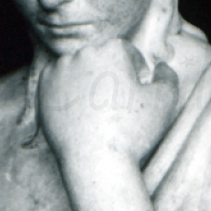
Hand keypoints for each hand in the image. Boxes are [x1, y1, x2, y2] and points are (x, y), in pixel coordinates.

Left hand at [38, 38, 178, 163]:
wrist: (95, 161)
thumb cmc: (132, 132)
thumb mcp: (165, 101)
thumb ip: (168, 77)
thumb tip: (161, 67)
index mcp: (111, 49)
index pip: (124, 51)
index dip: (133, 69)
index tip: (135, 89)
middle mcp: (82, 53)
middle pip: (99, 58)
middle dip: (109, 74)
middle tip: (116, 102)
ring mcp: (59, 70)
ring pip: (77, 68)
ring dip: (86, 80)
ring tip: (96, 108)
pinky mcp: (43, 88)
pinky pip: (58, 83)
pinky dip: (67, 92)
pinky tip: (79, 111)